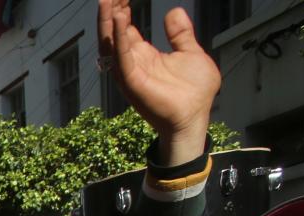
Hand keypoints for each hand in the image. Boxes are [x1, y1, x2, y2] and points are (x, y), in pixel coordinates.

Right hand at [97, 0, 219, 162]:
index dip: (122, 9)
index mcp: (143, 55)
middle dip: (111, 11)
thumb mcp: (190, 53)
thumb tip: (173, 12)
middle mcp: (132, 63)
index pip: (125, 28)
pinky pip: (121, 55)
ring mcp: (130, 72)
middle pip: (113, 32)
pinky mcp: (133, 80)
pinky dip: (118, 36)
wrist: (195, 117)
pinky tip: (119, 17)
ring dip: (108, 20)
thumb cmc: (194, 92)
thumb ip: (180, 34)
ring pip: (111, 42)